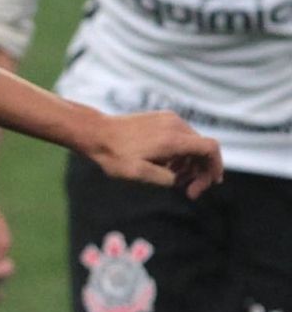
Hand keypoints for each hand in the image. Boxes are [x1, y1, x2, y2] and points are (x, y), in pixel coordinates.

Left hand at [87, 111, 222, 198]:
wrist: (95, 132)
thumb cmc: (114, 155)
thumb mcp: (139, 174)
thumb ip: (166, 178)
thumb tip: (178, 179)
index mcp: (173, 138)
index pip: (210, 148)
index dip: (216, 166)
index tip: (210, 184)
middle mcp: (174, 124)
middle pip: (202, 148)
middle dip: (200, 171)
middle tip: (189, 192)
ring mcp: (167, 119)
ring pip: (192, 143)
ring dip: (189, 164)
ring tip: (175, 180)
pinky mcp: (160, 119)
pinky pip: (180, 137)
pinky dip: (180, 153)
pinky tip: (167, 167)